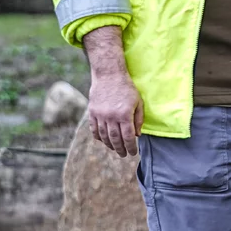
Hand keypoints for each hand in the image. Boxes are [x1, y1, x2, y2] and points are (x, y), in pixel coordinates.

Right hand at [82, 26, 143, 157]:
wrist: (109, 75)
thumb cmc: (127, 88)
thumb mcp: (138, 102)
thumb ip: (138, 119)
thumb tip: (137, 135)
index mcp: (125, 115)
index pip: (128, 137)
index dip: (131, 147)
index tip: (132, 153)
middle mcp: (111, 117)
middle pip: (115, 139)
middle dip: (120, 149)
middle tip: (123, 154)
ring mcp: (100, 115)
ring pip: (104, 136)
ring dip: (109, 145)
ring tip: (114, 149)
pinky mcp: (92, 112)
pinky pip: (94, 129)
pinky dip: (98, 137)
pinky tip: (103, 140)